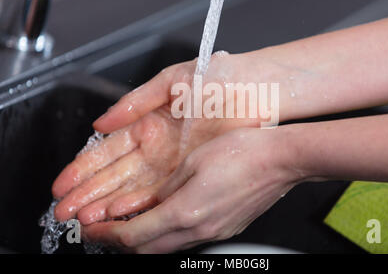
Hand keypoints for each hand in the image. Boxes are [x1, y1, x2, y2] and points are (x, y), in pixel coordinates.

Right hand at [52, 52, 269, 223]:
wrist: (256, 88)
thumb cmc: (218, 77)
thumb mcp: (171, 81)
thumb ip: (135, 101)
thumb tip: (102, 121)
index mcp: (146, 123)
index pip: (106, 151)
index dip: (82, 169)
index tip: (63, 185)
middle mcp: (156, 148)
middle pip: (114, 175)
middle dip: (87, 194)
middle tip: (64, 211)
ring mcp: (172, 163)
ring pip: (132, 188)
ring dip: (107, 204)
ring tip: (84, 219)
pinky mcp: (191, 172)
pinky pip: (159, 192)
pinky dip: (138, 205)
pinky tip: (118, 216)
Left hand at [82, 127, 306, 252]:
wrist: (282, 161)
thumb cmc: (244, 153)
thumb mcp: (194, 161)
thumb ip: (167, 186)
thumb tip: (151, 200)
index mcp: (186, 212)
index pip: (134, 235)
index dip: (107, 233)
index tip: (90, 227)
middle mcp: (199, 230)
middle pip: (146, 249)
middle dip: (118, 242)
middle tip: (101, 229)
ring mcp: (214, 232)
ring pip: (165, 247)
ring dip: (141, 240)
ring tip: (127, 225)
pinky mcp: (225, 228)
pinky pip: (185, 239)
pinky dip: (164, 235)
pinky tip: (162, 220)